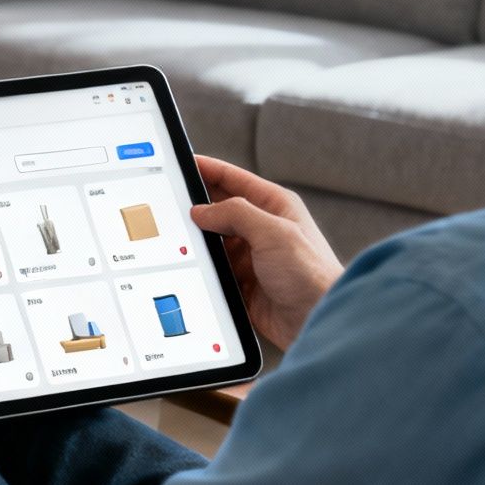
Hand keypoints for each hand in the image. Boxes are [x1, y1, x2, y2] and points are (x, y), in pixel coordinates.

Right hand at [188, 156, 341, 351]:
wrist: (316, 321)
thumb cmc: (311, 275)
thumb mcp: (273, 233)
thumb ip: (236, 214)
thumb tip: (202, 210)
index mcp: (275, 206)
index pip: (233, 179)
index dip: (207, 169)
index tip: (181, 163)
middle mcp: (262, 228)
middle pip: (219, 209)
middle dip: (195, 205)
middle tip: (169, 203)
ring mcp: (251, 256)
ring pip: (213, 240)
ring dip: (197, 240)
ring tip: (175, 236)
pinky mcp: (242, 282)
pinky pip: (213, 268)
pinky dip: (200, 266)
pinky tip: (188, 265)